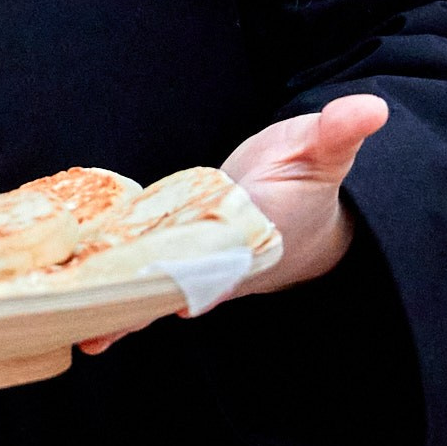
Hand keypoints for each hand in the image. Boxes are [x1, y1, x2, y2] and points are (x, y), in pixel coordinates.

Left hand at [76, 93, 387, 352]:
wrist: (300, 209)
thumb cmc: (310, 177)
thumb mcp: (323, 149)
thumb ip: (338, 132)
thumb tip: (371, 108)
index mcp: (261, 234)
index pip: (234, 257)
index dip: (207, 275)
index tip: (180, 300)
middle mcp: (228, 261)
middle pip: (185, 288)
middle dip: (145, 307)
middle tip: (99, 332)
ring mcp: (199, 265)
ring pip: (159, 293)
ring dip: (121, 312)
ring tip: (82, 337)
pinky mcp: (174, 258)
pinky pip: (143, 279)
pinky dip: (113, 289)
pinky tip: (75, 302)